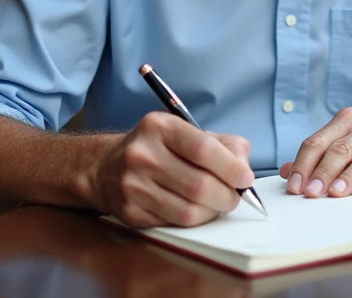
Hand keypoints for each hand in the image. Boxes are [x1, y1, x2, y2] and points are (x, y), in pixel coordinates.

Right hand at [90, 111, 253, 227]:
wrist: (105, 167)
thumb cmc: (158, 148)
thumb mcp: (187, 132)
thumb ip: (223, 144)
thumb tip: (244, 167)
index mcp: (160, 127)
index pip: (202, 149)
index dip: (230, 167)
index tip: (246, 178)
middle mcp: (142, 154)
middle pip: (199, 185)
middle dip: (227, 195)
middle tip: (236, 195)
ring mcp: (133, 185)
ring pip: (188, 210)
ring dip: (213, 211)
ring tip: (218, 203)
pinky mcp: (130, 212)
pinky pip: (174, 223)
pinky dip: (194, 220)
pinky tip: (195, 209)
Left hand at [279, 107, 351, 198]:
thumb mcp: (351, 136)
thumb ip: (321, 151)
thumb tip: (286, 171)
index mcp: (348, 120)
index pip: (319, 141)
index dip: (304, 164)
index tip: (294, 185)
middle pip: (340, 150)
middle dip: (322, 173)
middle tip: (310, 193)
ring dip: (348, 177)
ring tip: (335, 194)